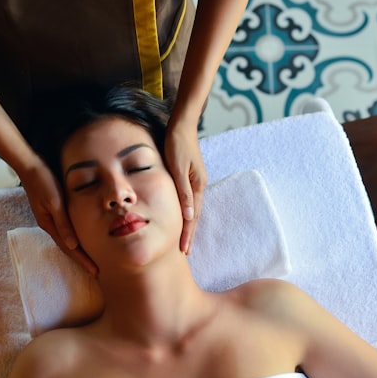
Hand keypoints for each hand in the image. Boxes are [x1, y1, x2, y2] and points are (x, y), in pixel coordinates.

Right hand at [19, 161, 97, 275]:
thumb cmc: (43, 181)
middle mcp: (49, 224)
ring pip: (67, 239)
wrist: (30, 165)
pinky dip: (75, 237)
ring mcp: (50, 218)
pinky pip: (66, 229)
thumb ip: (63, 223)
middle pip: (68, 247)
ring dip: (78, 250)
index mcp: (50, 224)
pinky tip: (80, 239)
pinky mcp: (53, 210)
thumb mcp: (54, 202)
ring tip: (91, 259)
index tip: (95, 272)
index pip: (69, 248)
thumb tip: (72, 246)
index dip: (82, 260)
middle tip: (97, 272)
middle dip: (81, 260)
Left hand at [164, 122, 205, 254]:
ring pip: (192, 209)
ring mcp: (195, 181)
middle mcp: (199, 185)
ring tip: (184, 240)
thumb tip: (189, 216)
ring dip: (188, 226)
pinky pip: (188, 200)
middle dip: (189, 234)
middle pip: (194, 216)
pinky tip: (182, 218)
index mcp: (197, 185)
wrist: (181, 125)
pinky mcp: (189, 176)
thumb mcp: (178, 168)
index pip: (192, 216)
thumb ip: (183, 191)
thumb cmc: (177, 144)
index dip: (188, 234)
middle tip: (185, 252)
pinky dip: (185, 212)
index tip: (184, 250)